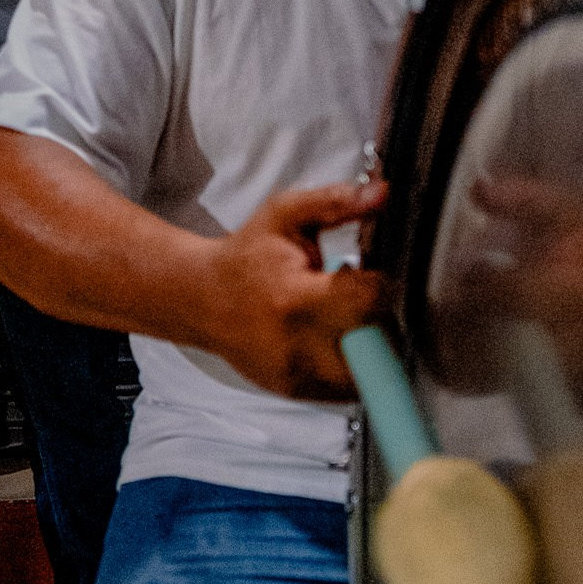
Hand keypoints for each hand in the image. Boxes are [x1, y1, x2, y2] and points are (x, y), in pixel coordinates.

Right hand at [199, 180, 388, 401]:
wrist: (200, 299)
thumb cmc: (244, 257)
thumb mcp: (285, 215)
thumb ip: (336, 203)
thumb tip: (382, 193)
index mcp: (294, 297)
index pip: (367, 301)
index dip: (380, 286)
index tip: (370, 276)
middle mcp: (294, 344)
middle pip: (374, 345)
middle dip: (380, 321)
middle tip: (361, 302)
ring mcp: (293, 373)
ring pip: (365, 373)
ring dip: (369, 348)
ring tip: (347, 321)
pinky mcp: (293, 390)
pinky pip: (345, 389)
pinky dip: (350, 367)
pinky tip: (333, 340)